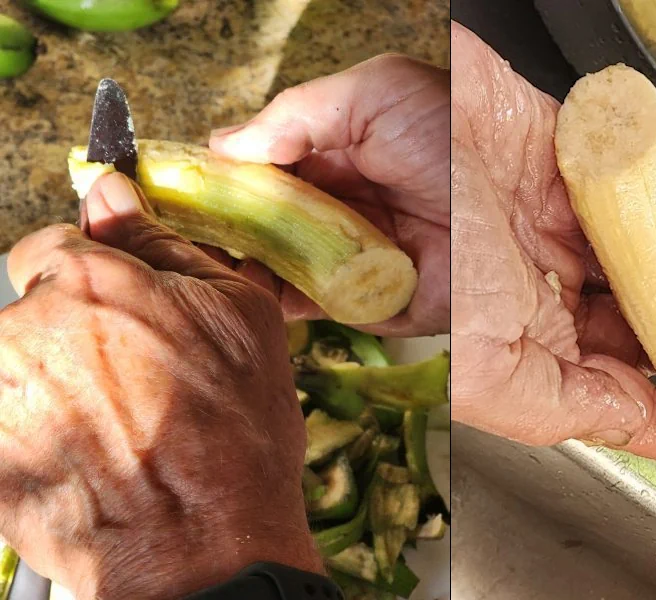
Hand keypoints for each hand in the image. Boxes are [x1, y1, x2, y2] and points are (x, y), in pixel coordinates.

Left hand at [0, 174, 319, 598]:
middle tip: (132, 386)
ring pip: (21, 369)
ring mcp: (0, 399)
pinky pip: (11, 425)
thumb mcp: (238, 317)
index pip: (53, 247)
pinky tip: (87, 463)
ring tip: (114, 432)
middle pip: (33, 311)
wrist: (205, 548)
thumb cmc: (234, 437)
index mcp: (90, 283)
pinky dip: (37, 437)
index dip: (94, 281)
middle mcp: (28, 332)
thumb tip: (112, 193)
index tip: (119, 316)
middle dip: (74, 337)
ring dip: (55, 389)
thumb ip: (167, 246)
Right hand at [207, 54, 449, 337]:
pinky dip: (286, 302)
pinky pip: (322, 307)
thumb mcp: (377, 92)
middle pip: (269, 224)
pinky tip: (257, 289)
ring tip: (211, 259)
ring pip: (285, 267)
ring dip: (248, 265)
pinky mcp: (381, 301)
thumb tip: (226, 144)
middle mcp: (347, 208)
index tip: (186, 189)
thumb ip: (298, 114)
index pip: (267, 171)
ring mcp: (361, 256)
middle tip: (188, 230)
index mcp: (343, 155)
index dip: (226, 180)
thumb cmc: (463, 129)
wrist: (532, 195)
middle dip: (228, 229)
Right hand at [450, 23, 655, 479]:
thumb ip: (567, 408)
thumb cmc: (406, 247)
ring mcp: (560, 212)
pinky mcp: (572, 148)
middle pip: (642, 309)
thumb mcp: (479, 364)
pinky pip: (650, 162)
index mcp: (521, 331)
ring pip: (654, 243)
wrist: (367, 141)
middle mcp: (543, 275)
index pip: (613, 378)